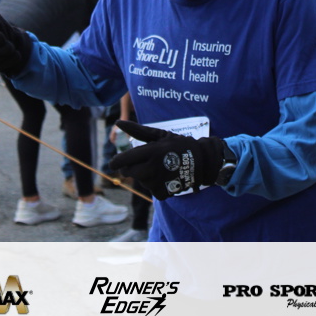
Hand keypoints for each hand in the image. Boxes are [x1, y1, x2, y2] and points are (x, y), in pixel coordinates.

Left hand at [107, 120, 225, 199]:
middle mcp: (153, 167)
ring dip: (145, 175)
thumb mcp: (159, 135)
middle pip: (128, 172)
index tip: (113, 163)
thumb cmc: (178, 145)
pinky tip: (165, 177)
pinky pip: (151, 189)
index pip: (124, 160)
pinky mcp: (162, 193)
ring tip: (160, 168)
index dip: (115, 162)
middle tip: (142, 163)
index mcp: (151, 151)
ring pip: (140, 180)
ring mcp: (157, 182)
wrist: (202, 162)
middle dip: (130, 168)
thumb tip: (117, 122)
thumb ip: (138, 130)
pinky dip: (155, 185)